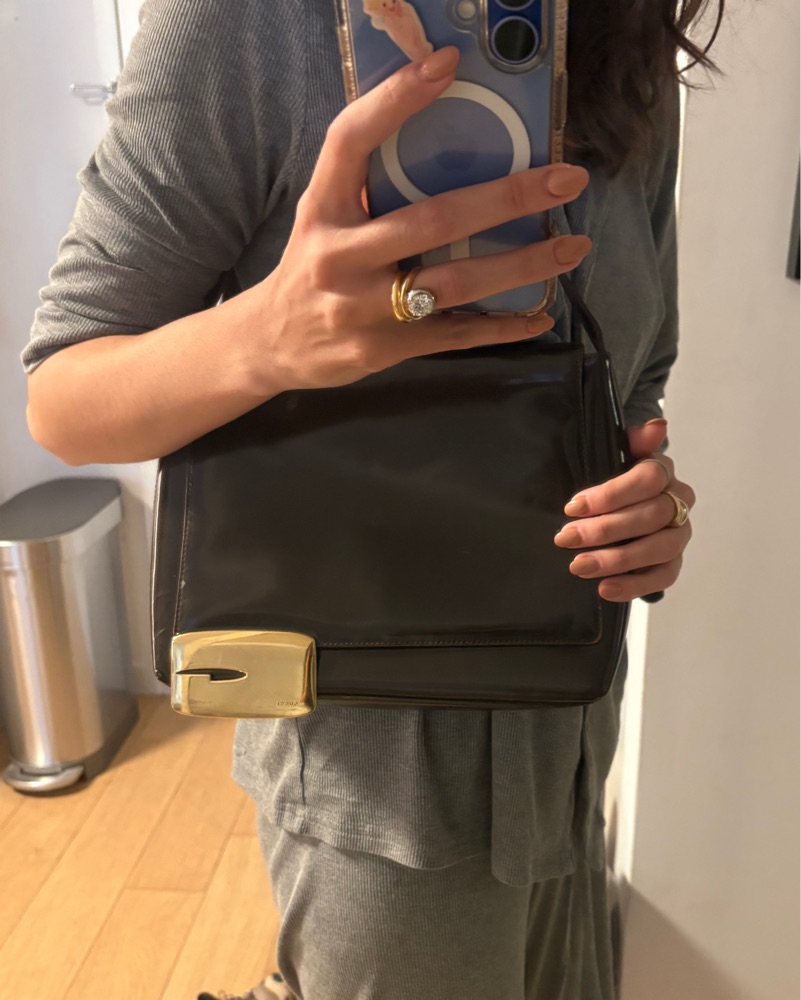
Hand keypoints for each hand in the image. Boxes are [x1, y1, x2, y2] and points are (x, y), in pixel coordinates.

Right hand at [246, 46, 592, 394]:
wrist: (273, 344)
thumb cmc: (311, 269)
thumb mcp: (322, 217)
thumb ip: (368, 186)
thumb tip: (446, 140)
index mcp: (321, 209)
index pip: (351, 142)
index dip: (396, 100)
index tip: (447, 65)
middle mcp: (339, 256)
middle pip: (432, 220)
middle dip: (506, 198)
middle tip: (565, 180)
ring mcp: (362, 308)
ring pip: (454, 282)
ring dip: (521, 265)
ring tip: (570, 248)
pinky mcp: (383, 348)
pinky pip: (453, 335)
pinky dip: (500, 326)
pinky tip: (539, 317)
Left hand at [553, 419, 695, 601]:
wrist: (618, 505)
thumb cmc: (612, 482)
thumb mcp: (612, 457)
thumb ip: (631, 442)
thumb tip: (657, 426)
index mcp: (663, 472)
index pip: (647, 479)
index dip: (610, 494)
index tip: (572, 507)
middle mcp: (678, 502)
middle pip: (651, 516)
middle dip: (605, 529)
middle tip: (565, 539)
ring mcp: (679, 535)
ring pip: (659, 548)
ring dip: (617, 560)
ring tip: (579, 567)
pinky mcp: (673, 563)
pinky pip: (663, 578)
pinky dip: (635, 586)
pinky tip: (605, 589)